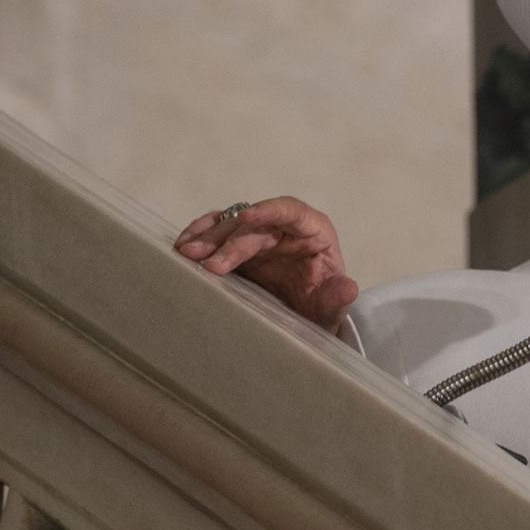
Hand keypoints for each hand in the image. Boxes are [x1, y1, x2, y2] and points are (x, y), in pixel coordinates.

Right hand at [173, 196, 357, 329]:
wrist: (305, 320)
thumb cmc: (321, 308)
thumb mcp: (331, 308)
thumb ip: (337, 298)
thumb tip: (348, 288)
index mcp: (313, 230)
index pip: (291, 210)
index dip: (268, 211)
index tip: (246, 219)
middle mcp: (284, 227)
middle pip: (253, 225)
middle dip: (228, 241)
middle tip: (205, 263)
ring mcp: (259, 234)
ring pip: (229, 225)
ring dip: (206, 238)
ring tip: (185, 255)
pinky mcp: (237, 246)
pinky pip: (215, 232)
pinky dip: (198, 237)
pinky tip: (181, 248)